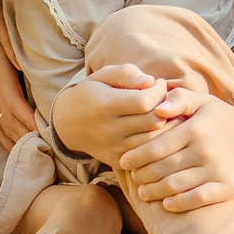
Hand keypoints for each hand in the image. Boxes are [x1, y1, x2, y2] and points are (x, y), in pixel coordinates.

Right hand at [0, 6, 35, 148]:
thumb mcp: (1, 25)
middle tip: (52, 153)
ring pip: (3, 130)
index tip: (45, 134)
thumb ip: (10, 44)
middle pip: (10, 124)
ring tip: (40, 159)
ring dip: (20, 146)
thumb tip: (23, 64)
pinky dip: (8, 143)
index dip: (28, 121)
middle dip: (29, 140)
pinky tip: (20, 153)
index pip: (14, 105)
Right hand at [51, 63, 170, 163]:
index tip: (158, 83)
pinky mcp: (117, 160)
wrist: (68, 124)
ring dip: (166, 125)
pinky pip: (146, 154)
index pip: (144, 101)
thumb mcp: (102, 75)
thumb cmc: (91, 93)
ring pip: (154, 140)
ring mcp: (114, 148)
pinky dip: (157, 141)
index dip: (158, 91)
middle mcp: (109, 130)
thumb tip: (150, 81)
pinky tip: (156, 128)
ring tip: (164, 111)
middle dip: (166, 107)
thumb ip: (126, 73)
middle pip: (153, 121)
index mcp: (105, 105)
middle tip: (164, 98)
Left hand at [116, 90, 233, 214]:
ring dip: (154, 191)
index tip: (124, 161)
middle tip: (133, 177)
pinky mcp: (226, 187)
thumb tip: (156, 109)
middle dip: (142, 175)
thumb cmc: (227, 119)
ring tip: (144, 192)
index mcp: (195, 129)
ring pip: (175, 186)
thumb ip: (179, 99)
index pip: (156, 146)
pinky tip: (167, 203)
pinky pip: (196, 199)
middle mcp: (204, 150)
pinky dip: (178, 203)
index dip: (136, 156)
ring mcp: (215, 171)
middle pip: (162, 168)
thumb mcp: (204, 101)